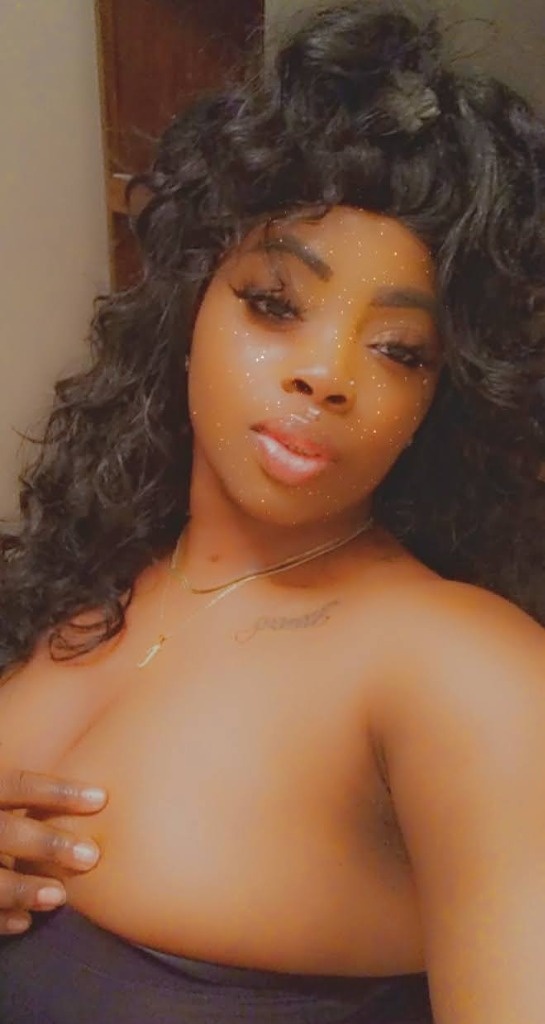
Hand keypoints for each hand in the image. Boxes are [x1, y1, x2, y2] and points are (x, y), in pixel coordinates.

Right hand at [0, 769, 105, 934]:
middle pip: (5, 831)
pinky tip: (26, 922)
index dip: (57, 792)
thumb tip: (93, 799)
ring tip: (60, 896)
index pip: (16, 785)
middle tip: (90, 856)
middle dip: (47, 844)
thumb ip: (22, 799)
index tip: (100, 799)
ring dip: (24, 888)